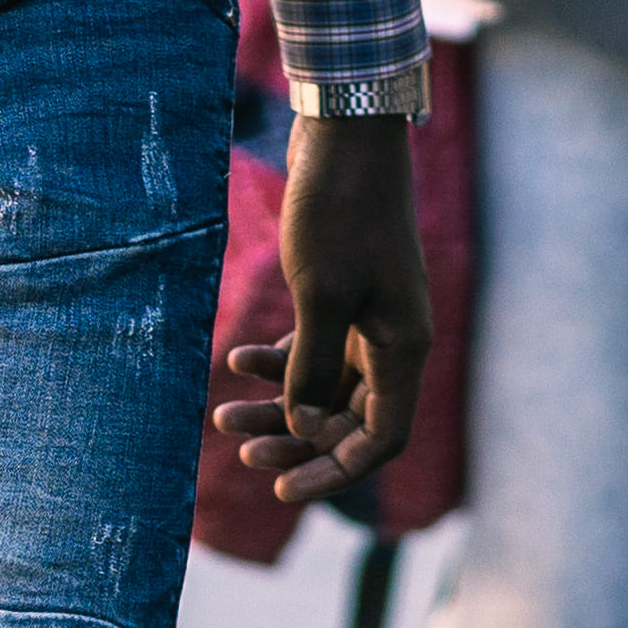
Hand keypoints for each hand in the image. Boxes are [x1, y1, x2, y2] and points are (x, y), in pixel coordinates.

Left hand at [209, 112, 430, 509]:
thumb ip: (312, 368)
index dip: (335, 473)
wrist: (346, 135)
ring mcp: (370, 318)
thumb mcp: (321, 296)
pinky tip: (236, 360)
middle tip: (240, 453)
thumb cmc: (339, 213)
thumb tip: (300, 426)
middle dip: (296, 443)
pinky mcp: (345, 294)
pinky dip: (280, 361)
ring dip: (279, 406)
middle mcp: (393, 340)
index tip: (282, 491)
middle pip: (349, 421)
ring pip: (326, 387)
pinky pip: (316, 351)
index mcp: (403, 348)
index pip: (382, 439)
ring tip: (223, 415)